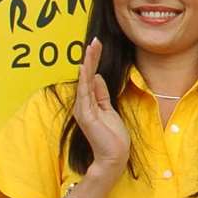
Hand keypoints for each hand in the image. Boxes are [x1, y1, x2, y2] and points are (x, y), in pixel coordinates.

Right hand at [73, 39, 128, 175]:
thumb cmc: (112, 136)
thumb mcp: (109, 109)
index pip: (91, 78)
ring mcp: (84, 109)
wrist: (113, 156)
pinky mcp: (87, 115)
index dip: (94, 62)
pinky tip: (86, 68)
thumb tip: (98, 77)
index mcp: (89, 102)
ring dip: (89, 63)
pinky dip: (85, 80)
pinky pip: (85, 94)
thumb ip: (102, 94)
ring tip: (91, 47)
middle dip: (91, 58)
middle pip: (87, 76)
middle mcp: (84, 104)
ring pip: (86, 81)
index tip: (97, 46)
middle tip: (95, 41)